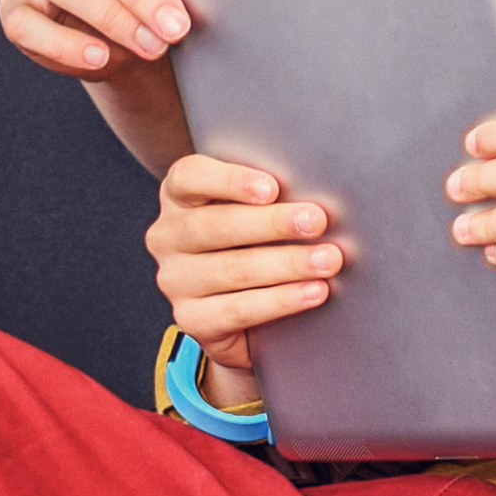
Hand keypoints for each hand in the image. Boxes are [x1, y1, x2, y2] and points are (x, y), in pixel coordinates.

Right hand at [146, 149, 340, 391]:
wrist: (243, 312)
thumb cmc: (254, 244)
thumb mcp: (254, 213)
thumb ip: (272, 199)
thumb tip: (316, 202)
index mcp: (179, 197)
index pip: (190, 177)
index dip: (230, 180)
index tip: (272, 188)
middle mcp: (168, 236)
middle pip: (218, 225)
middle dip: (274, 224)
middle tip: (317, 222)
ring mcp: (175, 280)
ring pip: (234, 269)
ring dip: (288, 263)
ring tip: (327, 260)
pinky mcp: (190, 319)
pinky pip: (239, 309)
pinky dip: (281, 300)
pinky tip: (313, 292)